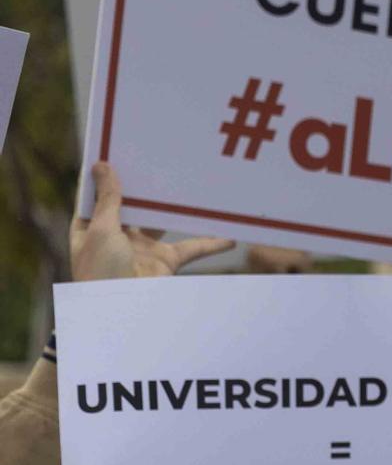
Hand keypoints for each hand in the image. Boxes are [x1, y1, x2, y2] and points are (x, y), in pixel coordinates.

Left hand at [69, 164, 231, 281]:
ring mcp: (141, 249)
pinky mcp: (165, 262)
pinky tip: (228, 235)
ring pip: (162, 222)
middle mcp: (115, 236)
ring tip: (190, 185)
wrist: (121, 314)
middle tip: (158, 159)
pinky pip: (190, 248)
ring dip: (174, 208)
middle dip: (144, 187)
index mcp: (90, 228)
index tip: (117, 150)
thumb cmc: (101, 273)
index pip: (97, 196)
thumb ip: (109, 200)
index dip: (106, 175)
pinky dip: (210, 243)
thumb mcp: (102, 230)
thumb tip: (102, 166)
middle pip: (132, 205)